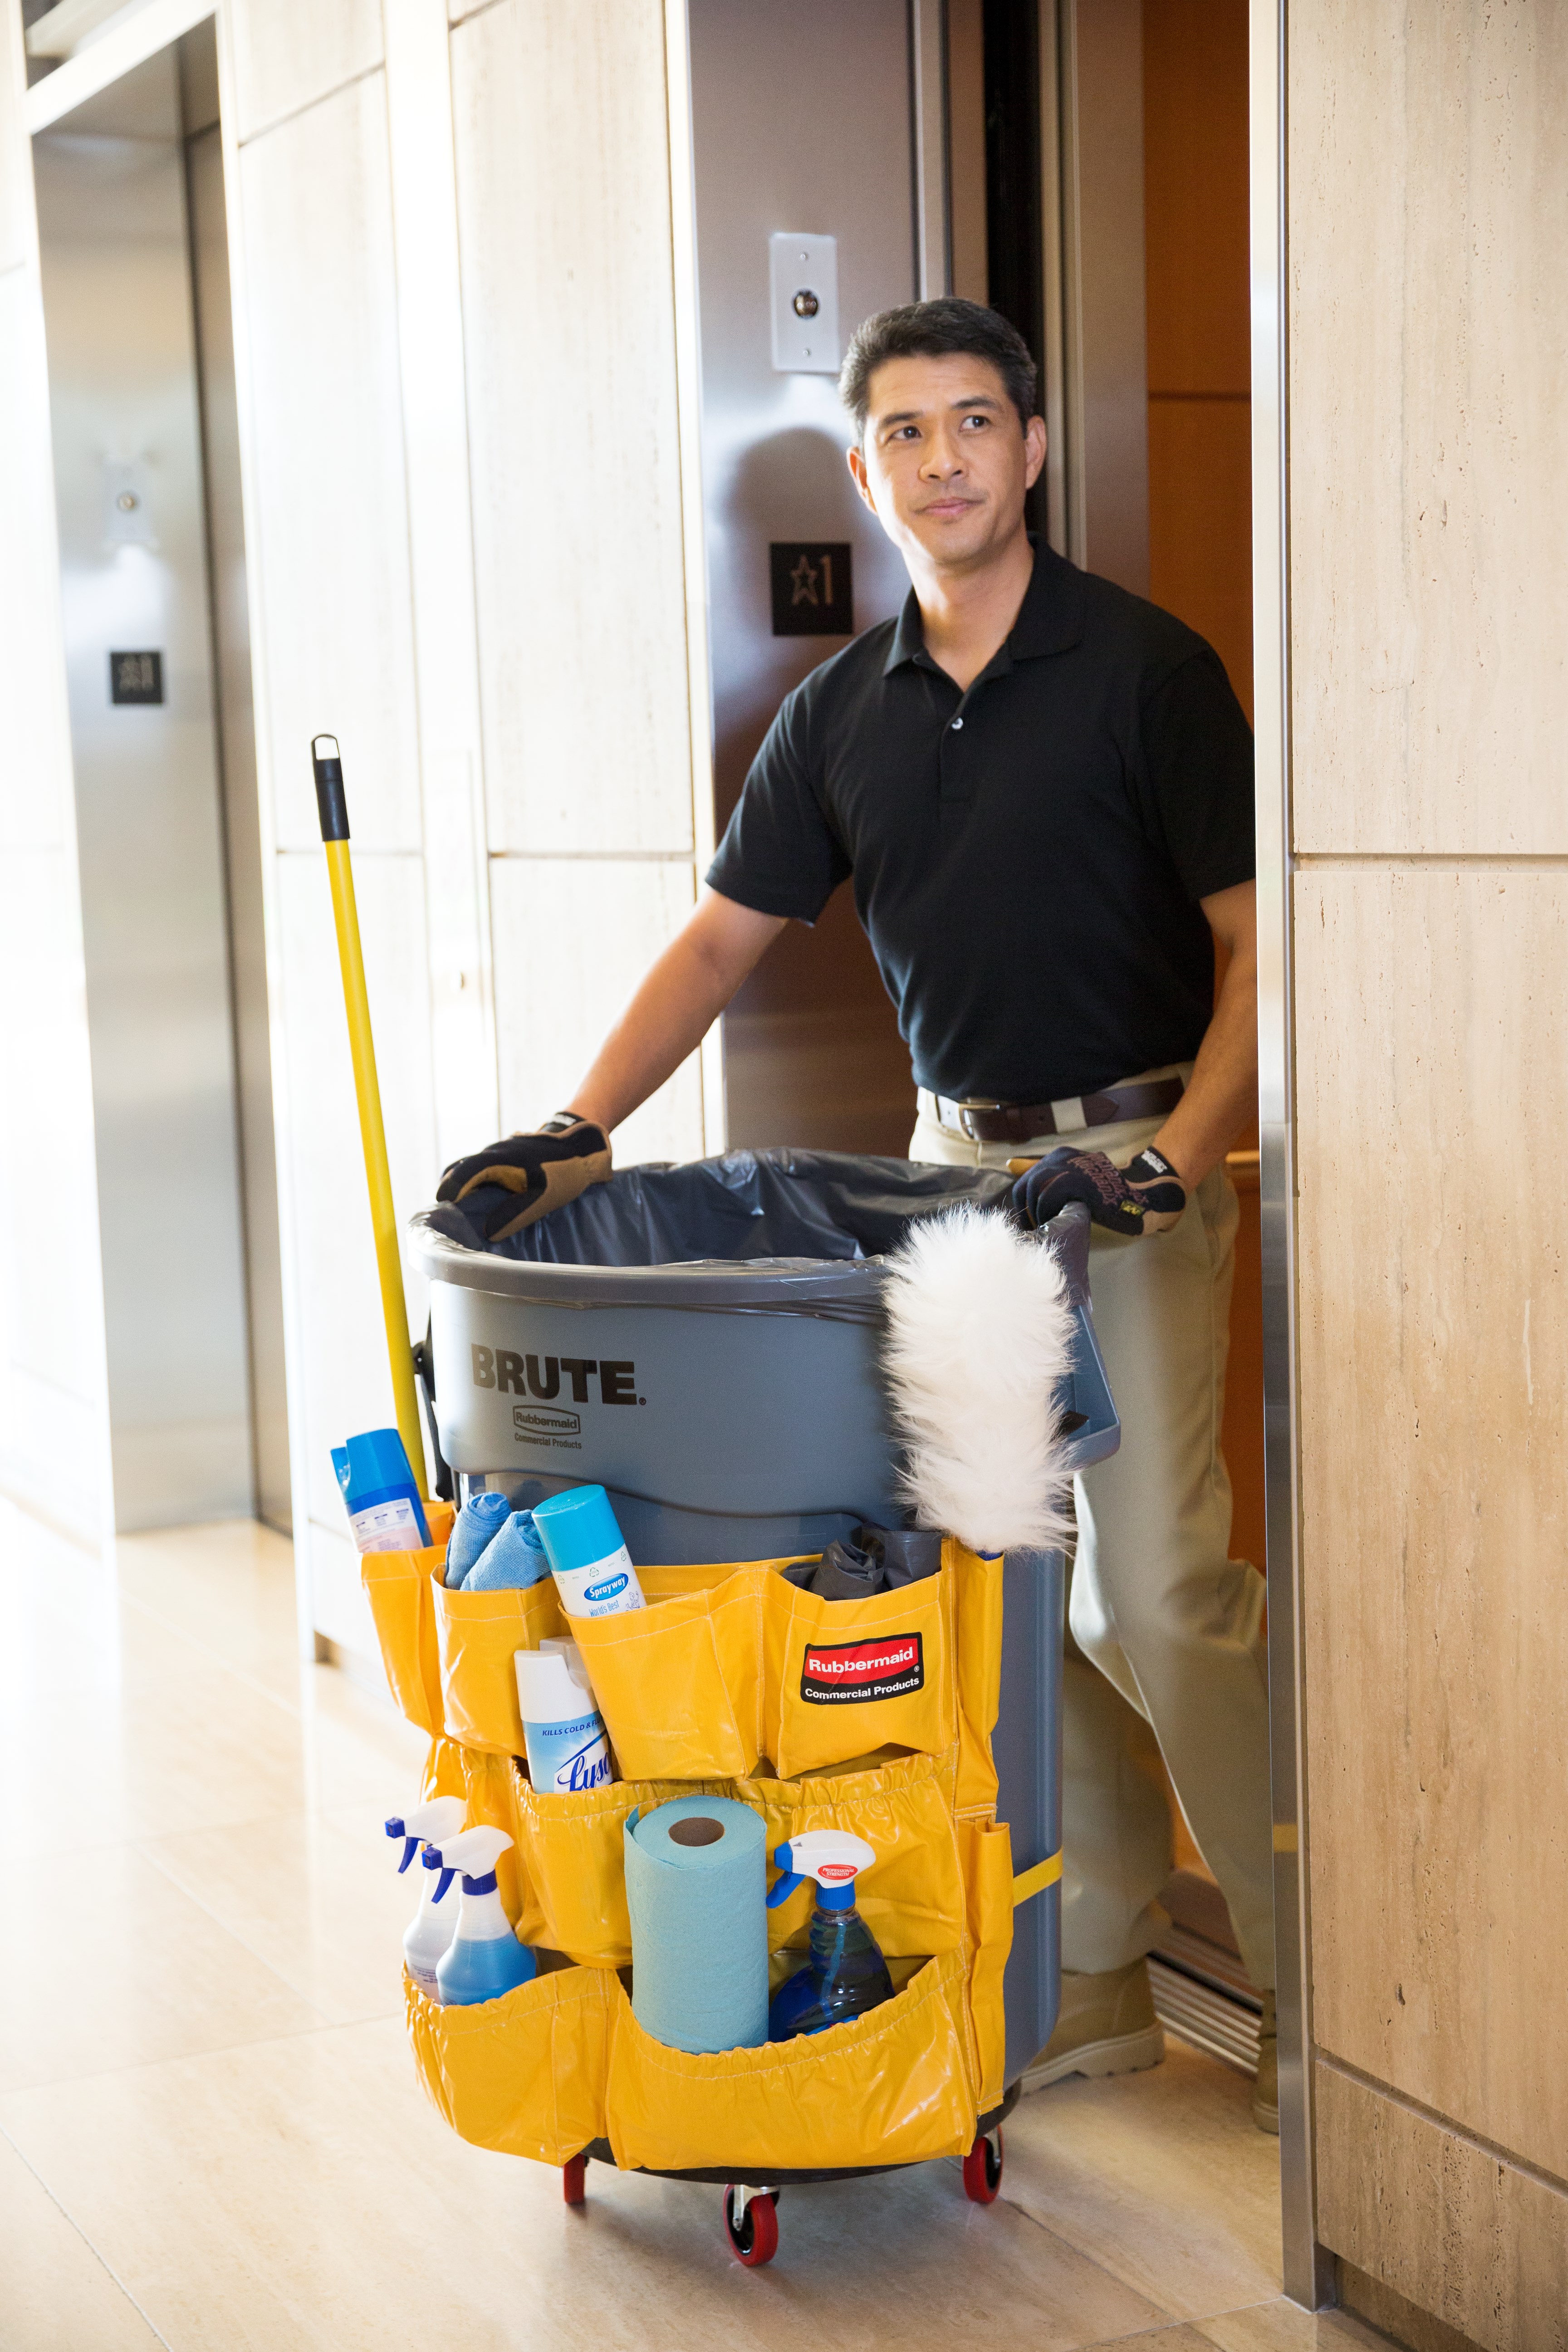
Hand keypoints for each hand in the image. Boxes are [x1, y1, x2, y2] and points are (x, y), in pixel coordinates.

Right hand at [435, 1113, 610, 1241]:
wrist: (583, 1144)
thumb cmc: (563, 1171)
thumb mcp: (542, 1197)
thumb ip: (515, 1213)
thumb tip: (488, 1233)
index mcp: (496, 1159)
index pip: (459, 1175)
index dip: (447, 1194)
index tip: (440, 1214)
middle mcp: (492, 1151)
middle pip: (459, 1170)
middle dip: (450, 1192)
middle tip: (447, 1218)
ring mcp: (499, 1149)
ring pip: (470, 1167)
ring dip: (463, 1187)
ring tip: (461, 1213)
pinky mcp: (506, 1153)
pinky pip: (483, 1167)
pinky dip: (475, 1181)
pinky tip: (482, 1198)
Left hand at [1010, 1145, 1185, 1238]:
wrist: (1140, 1199)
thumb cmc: (1107, 1198)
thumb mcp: (1077, 1185)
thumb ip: (1052, 1184)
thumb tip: (1019, 1181)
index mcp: (1061, 1155)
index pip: (1027, 1179)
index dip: (1024, 1204)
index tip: (1029, 1222)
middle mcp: (1062, 1155)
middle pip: (1026, 1184)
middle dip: (1026, 1210)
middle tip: (1035, 1229)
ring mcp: (1069, 1165)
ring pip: (1035, 1190)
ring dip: (1037, 1213)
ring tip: (1048, 1227)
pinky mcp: (1076, 1179)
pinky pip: (1047, 1197)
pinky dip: (1047, 1213)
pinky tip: (1057, 1222)